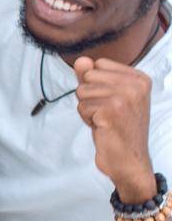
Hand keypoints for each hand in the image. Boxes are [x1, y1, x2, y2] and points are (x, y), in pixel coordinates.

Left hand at [74, 56, 158, 200]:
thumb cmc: (117, 128)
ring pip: (82, 91)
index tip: (111, 102)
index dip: (96, 85)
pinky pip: (82, 106)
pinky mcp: (113, 109)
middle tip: (107, 113)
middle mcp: (136, 85)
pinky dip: (87, 119)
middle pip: (88, 76)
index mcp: (139, 78)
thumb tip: (81, 60)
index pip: (97, 64)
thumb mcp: (105, 97)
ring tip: (105, 120)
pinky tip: (103, 127)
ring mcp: (126, 96)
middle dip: (89, 96)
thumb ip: (92, 77)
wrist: (129, 160)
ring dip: (88, 109)